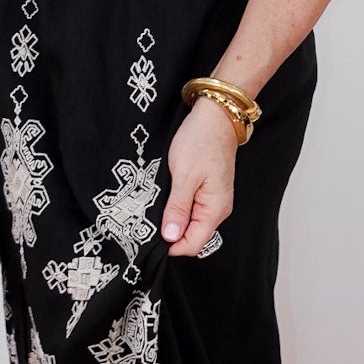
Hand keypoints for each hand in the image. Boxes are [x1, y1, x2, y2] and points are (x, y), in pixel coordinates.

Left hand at [160, 96, 237, 256]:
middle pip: (192, 237)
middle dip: (170, 234)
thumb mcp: (184, 175)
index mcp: (215, 209)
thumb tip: (171, 237)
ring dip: (172, 221)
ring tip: (154, 208)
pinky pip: (191, 211)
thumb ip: (178, 208)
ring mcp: (213, 201)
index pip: (193, 244)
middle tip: (146, 222)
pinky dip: (176, 209)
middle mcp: (217, 209)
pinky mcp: (206, 192)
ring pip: (190, 225)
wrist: (215, 117)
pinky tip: (164, 200)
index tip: (149, 238)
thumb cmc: (201, 141)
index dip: (171, 246)